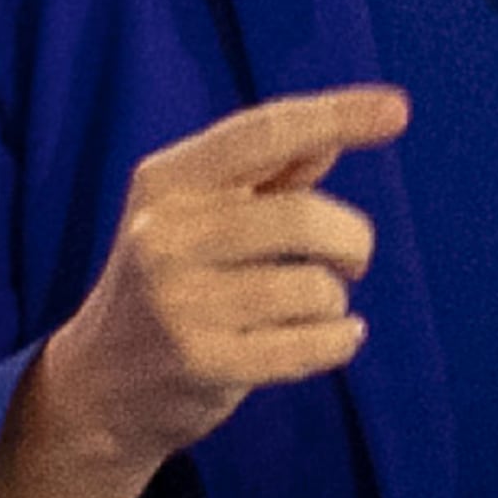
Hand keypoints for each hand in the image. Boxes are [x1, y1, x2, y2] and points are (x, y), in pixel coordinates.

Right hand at [0, 85, 409, 497]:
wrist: (99, 387)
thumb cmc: (172, 284)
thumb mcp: (198, 215)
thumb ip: (266, 174)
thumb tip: (333, 135)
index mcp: (167, 182)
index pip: (263, 133)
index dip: (336, 115)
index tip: (397, 109)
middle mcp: (165, 236)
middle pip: (303, 219)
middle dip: (351, 240)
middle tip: (354, 258)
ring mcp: (179, 304)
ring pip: (312, 288)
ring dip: (334, 299)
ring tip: (315, 307)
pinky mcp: (202, 364)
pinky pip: (310, 344)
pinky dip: (340, 339)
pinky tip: (336, 337)